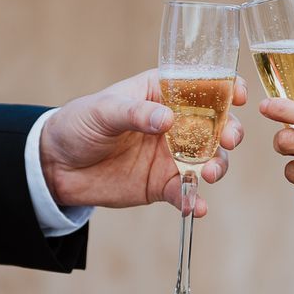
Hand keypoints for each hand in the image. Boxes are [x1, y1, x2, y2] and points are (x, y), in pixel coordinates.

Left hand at [40, 70, 246, 215]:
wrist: (56, 166)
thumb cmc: (79, 124)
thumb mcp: (103, 110)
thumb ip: (136, 113)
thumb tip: (168, 120)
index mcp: (163, 93)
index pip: (203, 86)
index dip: (226, 88)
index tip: (237, 96)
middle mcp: (176, 123)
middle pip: (216, 125)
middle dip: (229, 131)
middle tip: (227, 140)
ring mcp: (173, 155)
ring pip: (209, 160)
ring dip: (217, 167)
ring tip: (207, 175)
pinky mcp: (163, 184)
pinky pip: (187, 192)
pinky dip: (194, 201)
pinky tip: (196, 207)